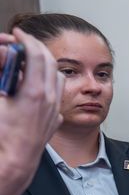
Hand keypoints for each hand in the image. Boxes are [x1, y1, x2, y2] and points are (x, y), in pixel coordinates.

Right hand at [0, 28, 63, 194]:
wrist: (15, 161)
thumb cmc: (2, 135)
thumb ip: (1, 79)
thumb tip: (4, 61)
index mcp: (34, 90)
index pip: (36, 55)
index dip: (27, 40)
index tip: (19, 33)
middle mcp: (49, 98)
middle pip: (50, 62)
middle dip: (37, 48)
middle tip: (25, 41)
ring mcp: (54, 108)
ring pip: (57, 77)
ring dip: (46, 64)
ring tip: (30, 61)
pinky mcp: (54, 118)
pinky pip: (57, 94)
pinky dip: (49, 82)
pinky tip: (36, 84)